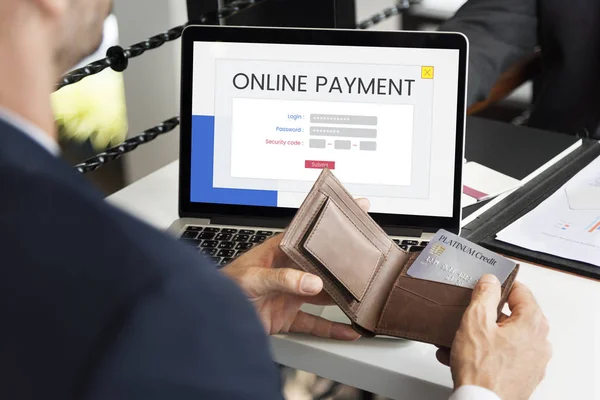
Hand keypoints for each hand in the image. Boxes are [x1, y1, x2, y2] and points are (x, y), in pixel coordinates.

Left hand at [221, 198, 369, 340]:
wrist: (210, 318)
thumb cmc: (222, 289)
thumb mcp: (252, 278)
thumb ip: (282, 279)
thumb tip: (311, 282)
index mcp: (279, 251)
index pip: (310, 231)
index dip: (331, 220)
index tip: (355, 206)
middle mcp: (288, 270)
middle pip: (322, 263)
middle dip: (344, 261)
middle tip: (368, 257)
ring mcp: (290, 294)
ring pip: (324, 293)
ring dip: (342, 295)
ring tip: (363, 295)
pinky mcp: (288, 317)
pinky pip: (316, 322)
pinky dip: (332, 328)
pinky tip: (347, 329)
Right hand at [437, 275, 551, 399]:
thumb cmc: (482, 369)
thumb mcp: (475, 320)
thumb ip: (484, 295)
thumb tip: (490, 281)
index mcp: (533, 323)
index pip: (521, 291)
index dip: (499, 286)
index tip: (484, 288)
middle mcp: (539, 342)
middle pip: (512, 315)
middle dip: (486, 315)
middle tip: (469, 316)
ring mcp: (533, 362)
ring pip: (505, 337)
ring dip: (481, 335)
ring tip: (459, 339)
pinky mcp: (522, 377)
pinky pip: (502, 356)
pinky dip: (485, 352)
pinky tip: (462, 355)